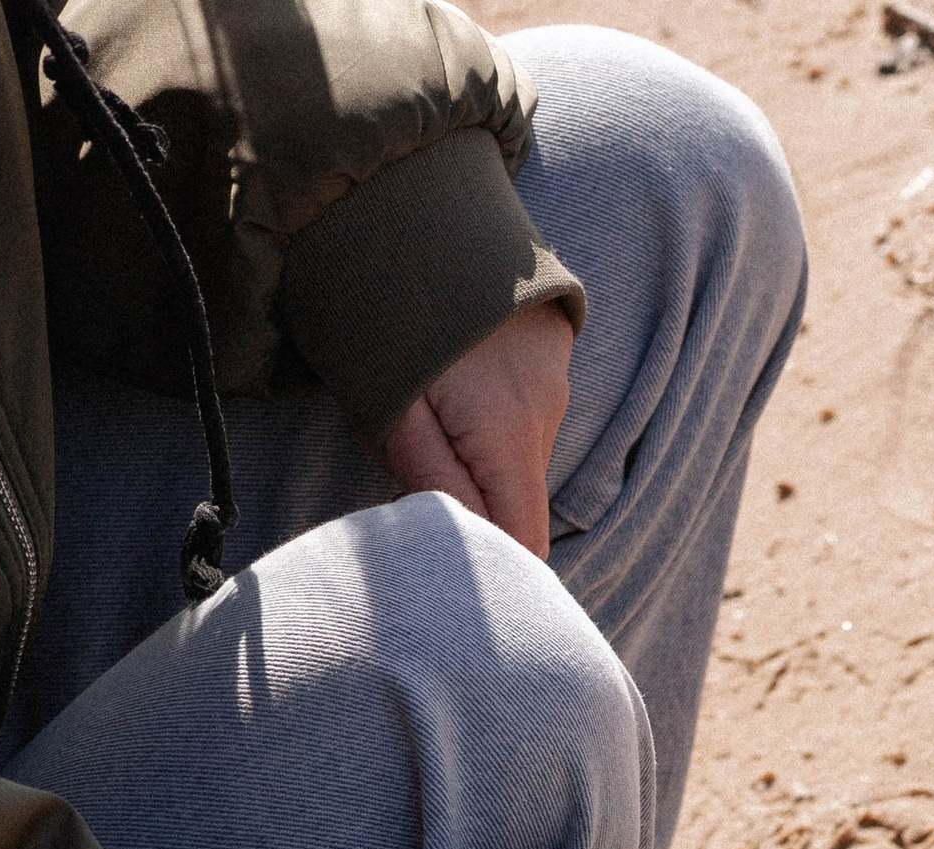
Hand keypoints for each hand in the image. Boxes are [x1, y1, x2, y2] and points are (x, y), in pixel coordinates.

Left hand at [374, 301, 575, 560]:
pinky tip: (455, 378)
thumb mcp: (385, 408)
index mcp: (506, 435)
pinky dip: (493, 417)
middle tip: (415, 475)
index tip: (453, 567)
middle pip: (520, 501)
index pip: (525, 543)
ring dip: (480, 457)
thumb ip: (433, 484)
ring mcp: (554, 376)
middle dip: (477, 507)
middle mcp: (545, 412)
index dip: (496, 568)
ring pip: (520, 457)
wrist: (403, 196)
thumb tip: (473, 549)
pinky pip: (527, 412)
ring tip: (427, 411)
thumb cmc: (379, 311)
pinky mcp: (551, 347)